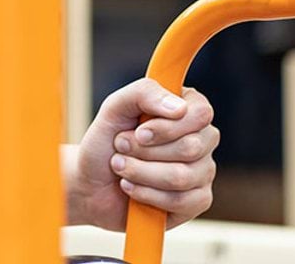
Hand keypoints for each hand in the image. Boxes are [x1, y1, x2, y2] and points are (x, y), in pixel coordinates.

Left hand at [66, 79, 218, 230]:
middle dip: (144, 151)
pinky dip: (146, 194)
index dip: (167, 126)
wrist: (91, 182)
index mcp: (188, 108)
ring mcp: (203, 171)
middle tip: (121, 147)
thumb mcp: (115, 107)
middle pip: (191, 147)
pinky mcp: (197, 201)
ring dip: (140, 172)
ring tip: (120, 166)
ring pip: (182, 176)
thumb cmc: (106, 142)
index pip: (201, 113)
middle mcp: (202, 138)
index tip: (139, 132)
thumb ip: (144, 93)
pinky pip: (181, 201)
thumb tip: (180, 108)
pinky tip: (131, 188)